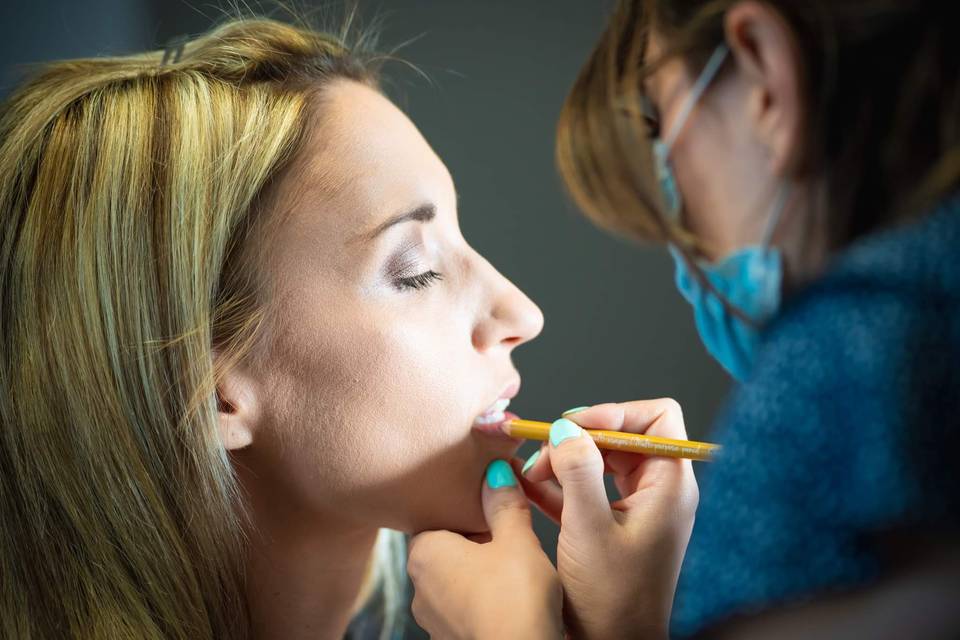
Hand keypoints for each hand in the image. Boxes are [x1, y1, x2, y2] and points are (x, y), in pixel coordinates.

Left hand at [407, 459, 563, 639]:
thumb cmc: (514, 599)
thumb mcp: (517, 540)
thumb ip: (504, 503)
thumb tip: (496, 472)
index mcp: (424, 552)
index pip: (435, 516)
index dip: (465, 510)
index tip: (491, 509)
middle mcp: (418, 587)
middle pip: (444, 549)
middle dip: (474, 542)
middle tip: (507, 537)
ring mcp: (432, 619)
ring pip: (454, 581)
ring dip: (478, 573)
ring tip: (512, 570)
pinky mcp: (449, 639)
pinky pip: (463, 609)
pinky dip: (482, 601)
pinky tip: (508, 600)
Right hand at [519, 399, 698, 639]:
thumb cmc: (613, 600)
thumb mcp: (588, 528)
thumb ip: (577, 471)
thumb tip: (566, 428)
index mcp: (669, 485)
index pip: (655, 418)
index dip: (615, 412)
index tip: (575, 424)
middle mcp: (659, 491)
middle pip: (621, 436)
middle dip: (578, 438)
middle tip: (544, 451)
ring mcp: (638, 508)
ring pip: (600, 461)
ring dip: (563, 462)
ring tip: (531, 473)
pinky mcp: (615, 525)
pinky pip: (587, 489)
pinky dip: (559, 485)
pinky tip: (527, 488)